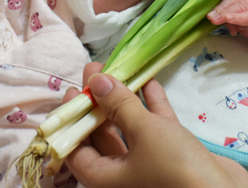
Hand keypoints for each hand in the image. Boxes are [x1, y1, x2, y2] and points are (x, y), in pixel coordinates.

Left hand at [63, 63, 247, 187]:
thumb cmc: (174, 167)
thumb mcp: (143, 132)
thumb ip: (119, 105)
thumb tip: (95, 80)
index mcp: (104, 178)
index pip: (76, 149)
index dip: (73, 119)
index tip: (76, 89)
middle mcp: (123, 173)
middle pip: (102, 134)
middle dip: (99, 101)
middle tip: (97, 70)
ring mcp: (149, 162)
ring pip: (130, 127)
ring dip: (126, 100)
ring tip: (121, 69)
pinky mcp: (173, 154)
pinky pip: (156, 127)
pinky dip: (153, 106)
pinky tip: (150, 82)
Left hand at [207, 0, 247, 52]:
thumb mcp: (243, 20)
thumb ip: (231, 16)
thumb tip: (216, 18)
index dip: (220, 3)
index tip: (208, 11)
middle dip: (221, 9)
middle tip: (210, 17)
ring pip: (242, 6)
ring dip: (227, 14)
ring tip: (216, 20)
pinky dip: (238, 18)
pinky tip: (229, 20)